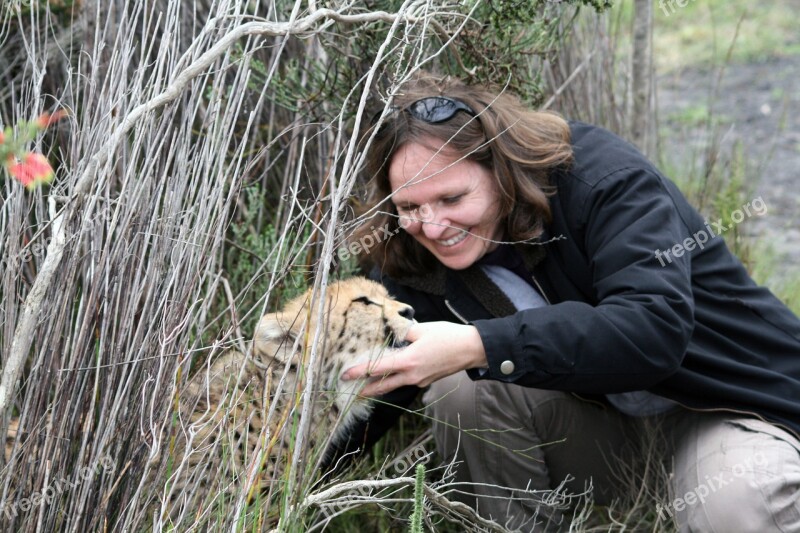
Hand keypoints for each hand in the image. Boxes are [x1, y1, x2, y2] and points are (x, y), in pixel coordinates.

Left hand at [341, 321, 487, 396]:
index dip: (359, 372)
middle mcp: (412, 375)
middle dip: (367, 389)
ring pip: (395, 385)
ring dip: (381, 386)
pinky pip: (407, 382)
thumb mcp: (422, 329)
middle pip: (383, 386)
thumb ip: (403, 332)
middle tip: (352, 390)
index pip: (377, 369)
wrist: (471, 349)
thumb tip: (391, 332)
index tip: (345, 375)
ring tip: (368, 386)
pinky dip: (396, 381)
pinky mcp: (427, 380)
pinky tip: (393, 376)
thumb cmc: (448, 336)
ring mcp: (420, 380)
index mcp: (408, 361)